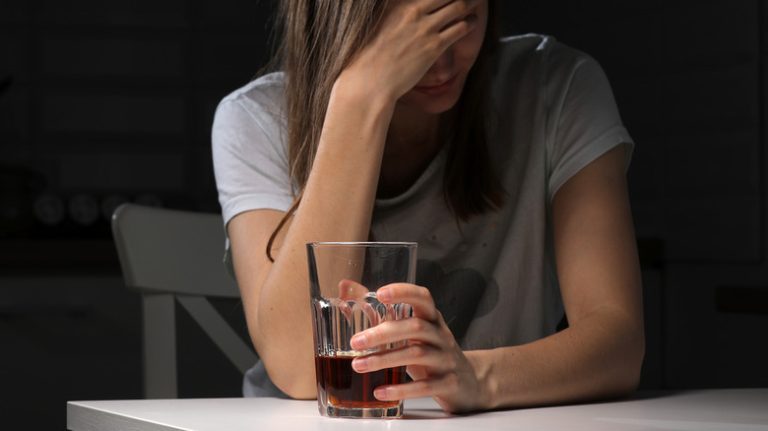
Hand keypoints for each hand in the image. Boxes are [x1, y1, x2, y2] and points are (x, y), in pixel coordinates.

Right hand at [337, 0, 480, 101]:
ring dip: (470, 3)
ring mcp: (424, 27)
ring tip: (473, 4)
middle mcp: (412, 10)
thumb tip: (403, 13)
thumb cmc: (369, 58)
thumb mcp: (377, 25)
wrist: (370, 82)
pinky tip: (472, 22)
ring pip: (459, 5)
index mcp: (397, 3)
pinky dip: (470, 22)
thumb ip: (395, 14)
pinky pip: (461, 28)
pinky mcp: (434, 46)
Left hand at [347, 282, 488, 412]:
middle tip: (355, 342)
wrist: (469, 382)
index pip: (423, 298)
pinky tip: (380, 391)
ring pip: (417, 355)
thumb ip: (380, 311)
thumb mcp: (411, 331)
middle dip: (383, 333)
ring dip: (384, 360)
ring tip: (358, 365)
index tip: (380, 294)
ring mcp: (446, 360)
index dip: (403, 292)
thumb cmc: (431, 352)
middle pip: (415, 327)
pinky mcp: (449, 384)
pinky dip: (401, 389)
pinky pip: (425, 386)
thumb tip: (346, 286)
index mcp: (432, 319)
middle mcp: (441, 336)